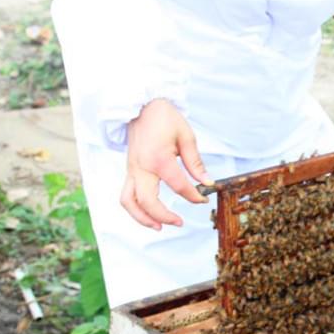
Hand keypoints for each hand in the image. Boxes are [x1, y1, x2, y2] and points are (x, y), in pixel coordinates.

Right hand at [121, 99, 212, 229]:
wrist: (141, 106)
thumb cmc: (164, 118)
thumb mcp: (186, 136)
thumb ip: (195, 163)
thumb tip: (207, 182)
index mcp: (159, 159)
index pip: (178, 186)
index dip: (193, 196)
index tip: (203, 200)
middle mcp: (141, 168)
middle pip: (147, 202)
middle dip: (163, 216)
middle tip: (180, 222)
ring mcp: (132, 170)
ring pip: (129, 202)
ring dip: (142, 218)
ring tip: (159, 226)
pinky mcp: (128, 170)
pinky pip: (126, 195)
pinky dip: (135, 208)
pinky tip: (149, 214)